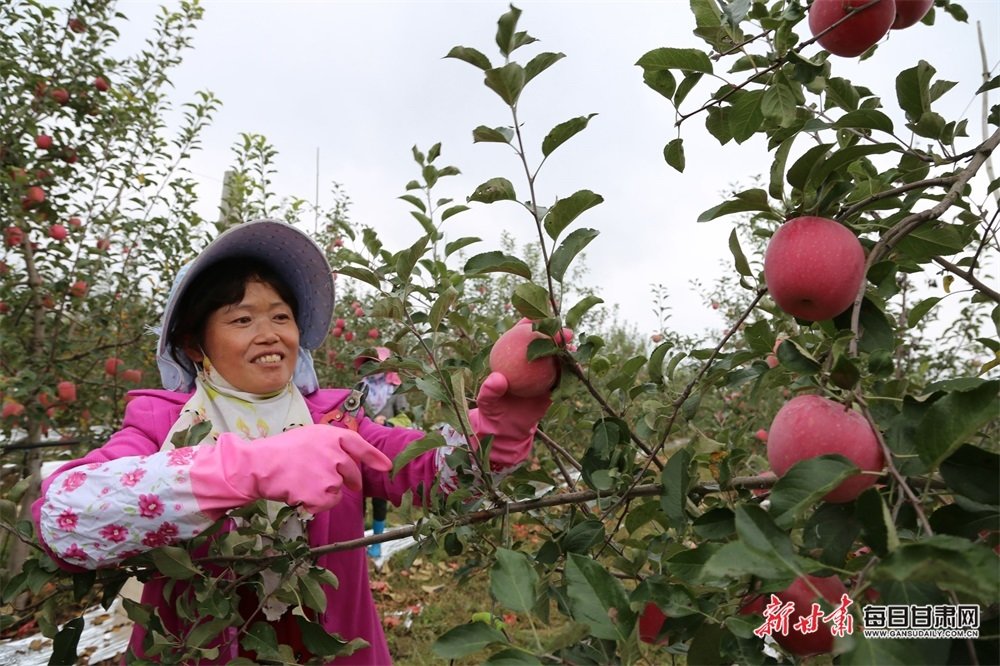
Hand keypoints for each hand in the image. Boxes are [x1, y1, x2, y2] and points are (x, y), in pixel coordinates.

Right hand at [190, 424, 392, 515]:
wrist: (259, 465)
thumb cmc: (281, 450)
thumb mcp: (309, 437)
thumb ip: (331, 444)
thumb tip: (349, 462)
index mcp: (332, 436)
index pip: (360, 446)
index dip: (375, 457)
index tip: (386, 467)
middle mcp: (335, 454)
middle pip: (352, 473)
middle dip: (347, 480)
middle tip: (325, 479)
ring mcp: (330, 474)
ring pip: (339, 490)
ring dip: (325, 491)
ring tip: (302, 481)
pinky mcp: (322, 493)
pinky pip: (328, 503)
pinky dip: (317, 503)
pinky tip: (301, 493)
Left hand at [470, 317, 571, 469]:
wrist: (507, 430)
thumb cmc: (493, 412)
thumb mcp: (487, 403)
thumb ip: (490, 391)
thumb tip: (496, 379)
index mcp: (512, 359)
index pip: (519, 336)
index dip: (528, 324)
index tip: (535, 318)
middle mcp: (529, 362)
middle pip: (543, 342)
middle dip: (555, 333)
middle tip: (563, 333)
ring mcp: (542, 374)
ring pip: (556, 358)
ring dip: (566, 351)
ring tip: (572, 348)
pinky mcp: (552, 387)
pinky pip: (563, 378)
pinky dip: (570, 373)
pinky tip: (577, 369)